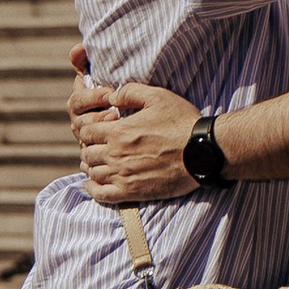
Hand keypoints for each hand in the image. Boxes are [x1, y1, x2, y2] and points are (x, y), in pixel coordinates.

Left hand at [75, 80, 202, 204]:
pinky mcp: (132, 192)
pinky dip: (93, 190)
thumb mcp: (158, 97)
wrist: (202, 153)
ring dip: (92, 167)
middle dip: (90, 148)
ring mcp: (123, 176)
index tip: (98, 129)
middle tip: (98, 146)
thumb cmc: (182, 123)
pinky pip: (102, 195)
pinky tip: (94, 184)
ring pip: (92, 173)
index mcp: (119, 131)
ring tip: (98, 163)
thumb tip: (110, 97)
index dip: (89, 129)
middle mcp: (116, 154)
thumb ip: (130, 92)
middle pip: (87, 153)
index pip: (86, 131)